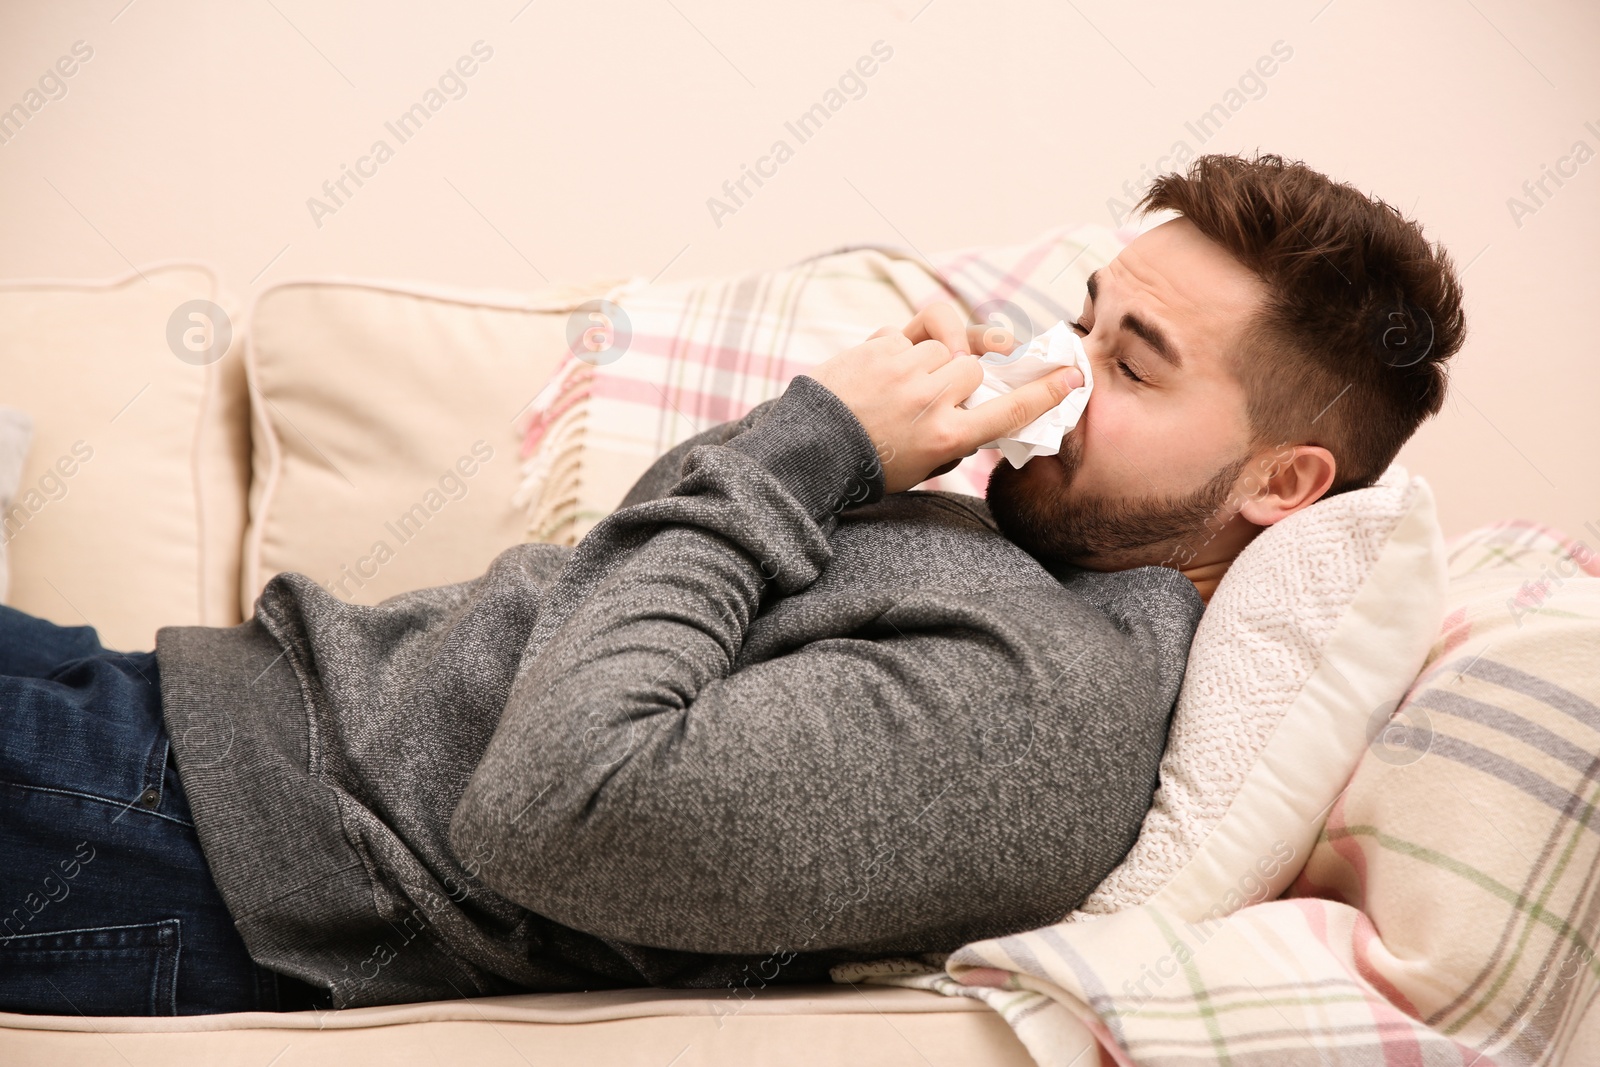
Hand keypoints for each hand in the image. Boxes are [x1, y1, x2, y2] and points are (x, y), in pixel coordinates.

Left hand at [807, 303, 1084, 493]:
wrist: (809, 451)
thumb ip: (956, 437)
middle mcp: (932, 401)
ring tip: (903, 385)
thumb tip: (979, 404)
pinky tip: (895, 360)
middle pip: (974, 368)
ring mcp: (905, 370)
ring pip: (944, 347)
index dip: (1044, 392)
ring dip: (933, 360)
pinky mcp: (878, 347)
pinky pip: (912, 331)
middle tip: (938, 396)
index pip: (1010, 409)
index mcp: (947, 438)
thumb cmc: (868, 465)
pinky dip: (908, 343)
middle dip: (961, 379)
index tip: (1070, 376)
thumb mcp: (923, 466)